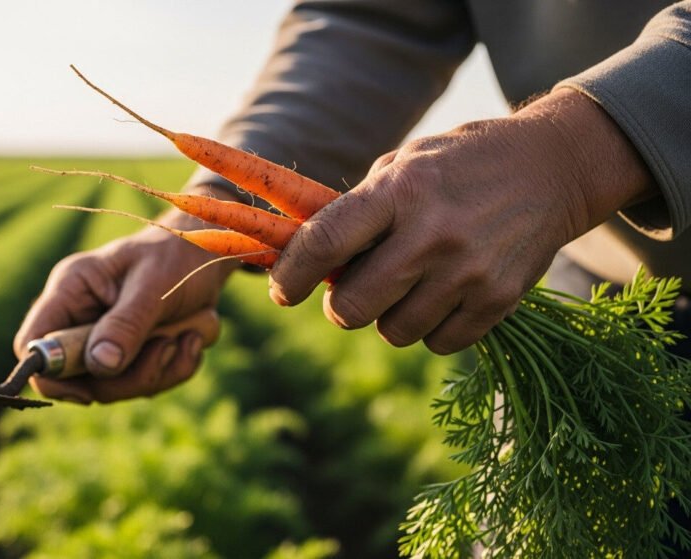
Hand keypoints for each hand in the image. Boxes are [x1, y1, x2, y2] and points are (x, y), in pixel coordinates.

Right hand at [14, 186, 237, 403]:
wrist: (211, 255)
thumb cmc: (177, 255)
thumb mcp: (154, 285)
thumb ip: (126, 324)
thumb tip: (99, 365)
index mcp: (70, 290)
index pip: (32, 344)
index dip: (49, 375)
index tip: (86, 392)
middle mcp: (80, 317)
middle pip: (77, 378)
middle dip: (128, 376)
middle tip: (168, 348)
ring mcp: (105, 339)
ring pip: (115, 386)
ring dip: (160, 370)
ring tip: (189, 335)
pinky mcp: (133, 355)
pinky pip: (145, 383)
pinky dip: (175, 368)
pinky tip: (193, 338)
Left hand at [269, 88, 654, 353]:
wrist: (552, 168)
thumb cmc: (459, 164)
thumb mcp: (403, 165)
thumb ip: (357, 210)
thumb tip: (305, 262)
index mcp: (401, 191)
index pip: (325, 244)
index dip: (290, 275)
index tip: (280, 292)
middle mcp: (432, 234)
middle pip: (353, 308)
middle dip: (341, 306)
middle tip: (350, 291)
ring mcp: (468, 272)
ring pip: (394, 332)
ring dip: (388, 316)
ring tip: (408, 284)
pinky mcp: (499, 301)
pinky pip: (438, 343)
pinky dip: (431, 328)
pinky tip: (442, 294)